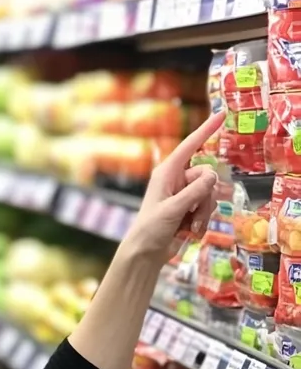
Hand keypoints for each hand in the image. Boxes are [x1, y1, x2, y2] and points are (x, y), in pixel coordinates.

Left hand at [125, 111, 224, 261]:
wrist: (146, 255)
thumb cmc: (150, 230)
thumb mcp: (172, 209)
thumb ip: (194, 191)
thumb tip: (213, 175)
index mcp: (167, 172)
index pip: (190, 146)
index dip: (206, 129)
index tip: (222, 114)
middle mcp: (177, 180)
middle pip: (207, 175)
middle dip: (205, 196)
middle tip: (193, 214)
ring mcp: (185, 195)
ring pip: (211, 194)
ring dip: (204, 213)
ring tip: (190, 227)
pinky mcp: (190, 209)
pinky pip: (209, 208)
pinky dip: (203, 222)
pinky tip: (191, 232)